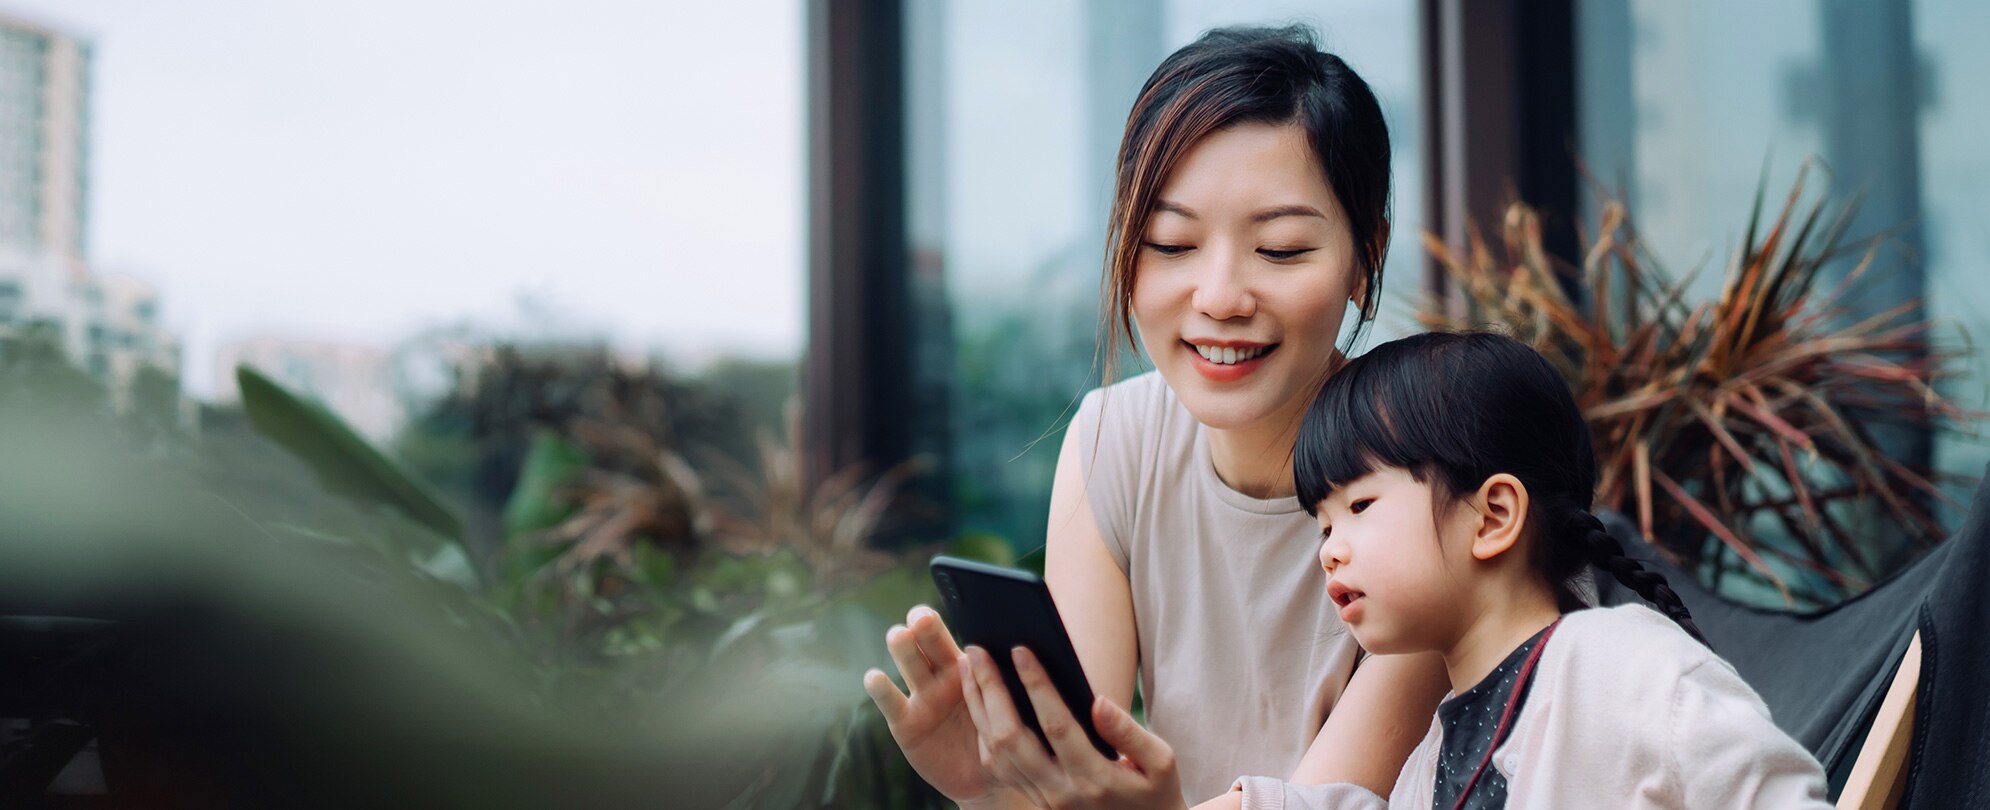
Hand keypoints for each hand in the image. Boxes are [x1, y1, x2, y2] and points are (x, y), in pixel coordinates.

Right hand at [863, 606, 1004, 805]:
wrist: (988, 780)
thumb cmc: (1004, 735)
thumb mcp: (1012, 706)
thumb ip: (1009, 679)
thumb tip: (1030, 641)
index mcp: (968, 664)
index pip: (956, 633)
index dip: (947, 618)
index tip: (947, 604)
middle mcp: (940, 674)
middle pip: (927, 641)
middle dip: (923, 626)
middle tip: (922, 618)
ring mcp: (920, 696)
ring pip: (909, 663)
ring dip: (902, 648)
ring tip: (900, 636)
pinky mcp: (904, 723)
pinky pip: (891, 702)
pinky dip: (881, 688)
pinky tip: (876, 676)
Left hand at [959, 645, 1186, 809]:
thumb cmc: (1156, 792)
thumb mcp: (1161, 763)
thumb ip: (1130, 733)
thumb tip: (1098, 701)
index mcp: (1095, 779)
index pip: (1056, 725)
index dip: (1036, 685)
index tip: (1020, 650)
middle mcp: (1061, 793)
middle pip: (1011, 738)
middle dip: (990, 689)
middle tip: (977, 649)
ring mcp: (1043, 800)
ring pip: (996, 752)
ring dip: (978, 707)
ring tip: (970, 667)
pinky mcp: (1034, 801)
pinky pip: (997, 767)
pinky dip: (982, 730)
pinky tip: (979, 699)